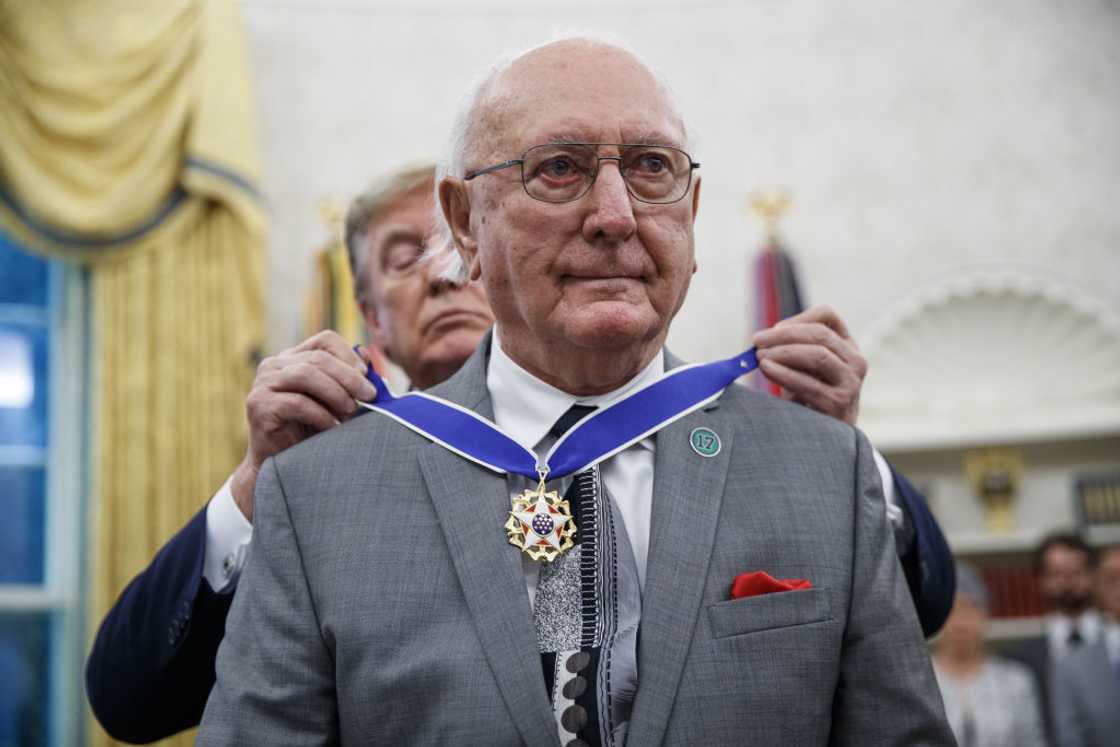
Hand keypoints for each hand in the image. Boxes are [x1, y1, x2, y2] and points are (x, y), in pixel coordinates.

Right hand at [230, 331, 376, 520]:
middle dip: (349, 377)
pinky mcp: (259, 405)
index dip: (349, 354)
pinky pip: (296, 402)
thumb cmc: (310, 429)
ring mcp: (263, 383)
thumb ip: (347, 377)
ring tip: (351, 410)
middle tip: (369, 395)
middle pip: (318, 358)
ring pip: (305, 374)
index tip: (367, 375)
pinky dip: (320, 414)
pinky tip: (332, 427)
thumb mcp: (333, 400)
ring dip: (335, 392)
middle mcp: (274, 365)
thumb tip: (366, 355)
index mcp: (292, 358)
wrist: (280, 464)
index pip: (325, 340)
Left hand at [751, 304, 867, 426]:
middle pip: (820, 334)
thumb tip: (763, 338)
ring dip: (783, 352)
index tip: (773, 329)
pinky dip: (784, 374)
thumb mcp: (802, 368)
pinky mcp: (840, 403)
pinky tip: (766, 370)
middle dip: (783, 335)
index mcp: (846, 346)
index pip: (827, 316)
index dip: (797, 318)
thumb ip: (791, 349)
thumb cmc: (807, 398)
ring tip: (759, 357)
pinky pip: (810, 383)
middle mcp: (855, 361)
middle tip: (757, 341)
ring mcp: (851, 382)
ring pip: (818, 355)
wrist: (821, 439)